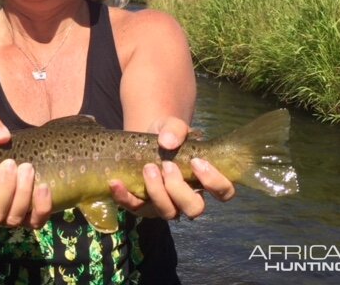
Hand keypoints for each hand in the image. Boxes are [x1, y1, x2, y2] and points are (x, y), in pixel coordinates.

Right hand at [0, 116, 51, 232]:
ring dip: (22, 195)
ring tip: (27, 168)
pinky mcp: (28, 216)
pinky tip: (43, 187)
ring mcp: (7, 217)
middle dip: (4, 191)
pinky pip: (36, 221)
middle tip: (10, 163)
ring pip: (14, 219)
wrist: (8, 149)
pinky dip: (41, 207)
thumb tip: (2, 136)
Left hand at [110, 116, 234, 219]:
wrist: (142, 139)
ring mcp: (165, 205)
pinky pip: (135, 208)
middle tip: (167, 165)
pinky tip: (116, 182)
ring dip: (157, 192)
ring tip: (148, 168)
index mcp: (204, 180)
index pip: (224, 192)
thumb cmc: (166, 135)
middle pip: (194, 209)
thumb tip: (168, 141)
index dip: (214, 182)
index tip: (197, 162)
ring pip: (168, 213)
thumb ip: (175, 129)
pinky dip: (125, 197)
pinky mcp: (142, 205)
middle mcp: (187, 198)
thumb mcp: (172, 126)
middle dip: (180, 189)